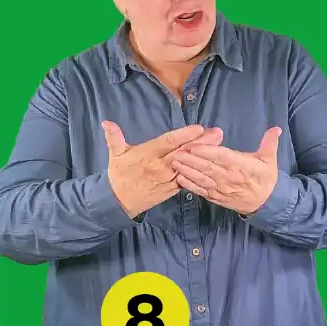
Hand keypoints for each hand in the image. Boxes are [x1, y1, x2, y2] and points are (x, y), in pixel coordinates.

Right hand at [103, 121, 223, 217]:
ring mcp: (167, 179)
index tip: (198, 128)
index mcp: (147, 155)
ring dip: (204, 156)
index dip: (183, 136)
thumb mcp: (115, 155)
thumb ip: (114, 138)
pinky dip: (199, 172)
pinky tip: (211, 165)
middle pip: (184, 153)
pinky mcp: (172, 189)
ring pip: (189, 166)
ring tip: (219, 146)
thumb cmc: (119, 176)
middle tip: (218, 133)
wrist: (119, 202)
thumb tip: (106, 123)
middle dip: (202, 143)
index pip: (167, 143)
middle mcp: (160, 166)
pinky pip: (188, 179)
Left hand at [169, 127, 281, 213]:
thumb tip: (275, 129)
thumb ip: (269, 143)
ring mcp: (221, 189)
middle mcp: (228, 177)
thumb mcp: (269, 159)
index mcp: (240, 165)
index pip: (221, 157)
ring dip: (187, 171)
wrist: (266, 203)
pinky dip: (189, 186)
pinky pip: (201, 191)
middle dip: (190, 160)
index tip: (193, 145)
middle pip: (207, 167)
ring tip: (174, 163)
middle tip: (176, 152)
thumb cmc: (266, 178)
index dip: (207, 151)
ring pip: (201, 179)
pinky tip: (179, 179)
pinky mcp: (216, 197)